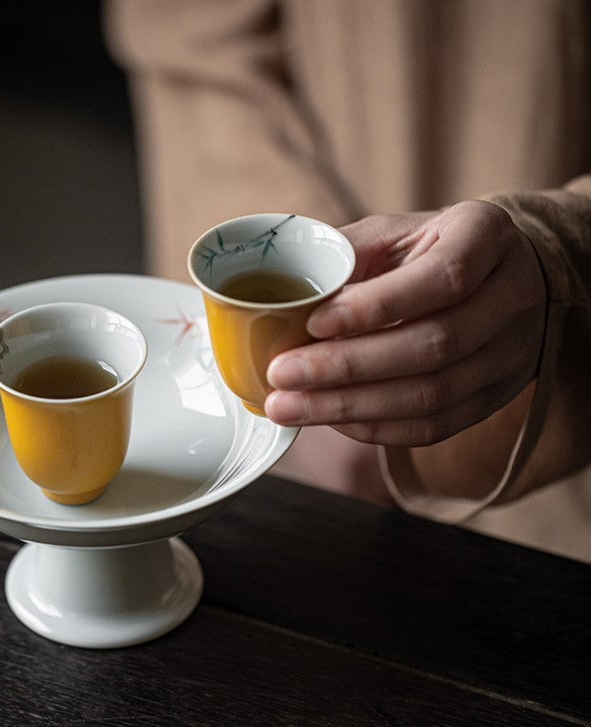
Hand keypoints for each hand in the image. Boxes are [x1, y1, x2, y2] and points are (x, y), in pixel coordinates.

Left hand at [264, 200, 546, 445]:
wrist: (498, 277)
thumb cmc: (426, 249)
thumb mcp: (390, 233)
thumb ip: (346, 257)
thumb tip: (289, 303)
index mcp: (485, 237)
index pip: (441, 278)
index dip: (375, 306)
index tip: (313, 322)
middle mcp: (512, 297)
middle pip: (434, 345)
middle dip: (346, 367)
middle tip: (280, 376)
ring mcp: (509, 355)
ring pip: (432, 395)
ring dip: (349, 406)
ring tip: (287, 407)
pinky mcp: (493, 398)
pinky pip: (433, 427)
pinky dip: (374, 427)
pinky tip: (329, 419)